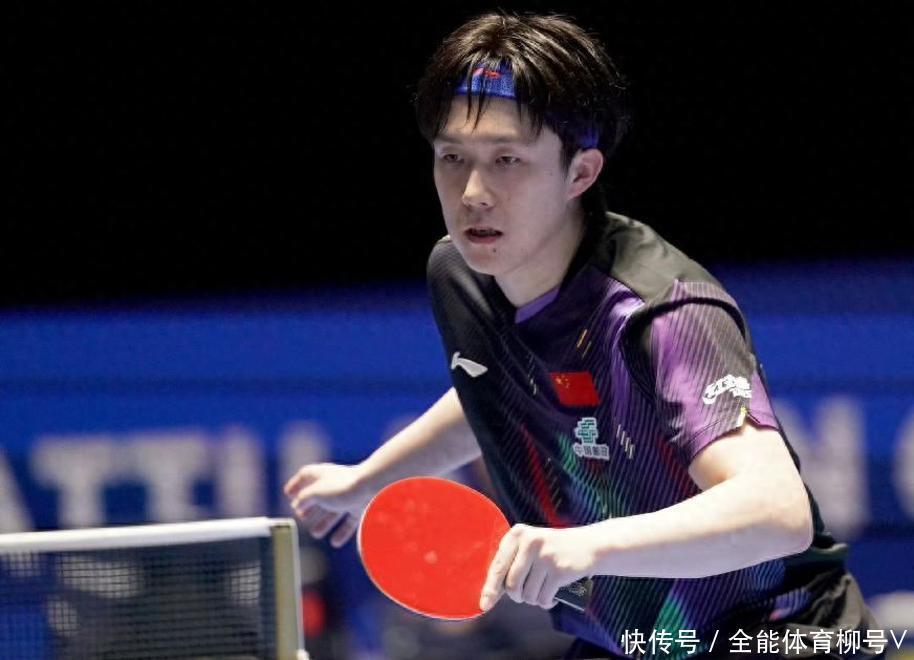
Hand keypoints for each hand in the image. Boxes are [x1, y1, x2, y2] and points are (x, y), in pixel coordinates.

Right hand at [283, 462, 371, 547]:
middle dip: (310, 508)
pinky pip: (349, 519)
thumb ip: (303, 499)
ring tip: (316, 534)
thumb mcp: (315, 493)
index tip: (288, 494)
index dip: (295, 484)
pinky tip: (335, 542)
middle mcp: (335, 482)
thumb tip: (298, 506)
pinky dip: (342, 531)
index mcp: (322, 473)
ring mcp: (349, 493)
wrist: (372, 486)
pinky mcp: (361, 504)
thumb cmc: (341, 486)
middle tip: (301, 517)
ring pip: (334, 509)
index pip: (305, 475)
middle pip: (319, 495)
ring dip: (324, 522)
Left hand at [479, 524, 594, 610]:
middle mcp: (529, 542)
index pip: (498, 566)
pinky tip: (552, 596)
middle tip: (526, 595)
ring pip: (528, 594)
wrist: (588, 545)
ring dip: (534, 600)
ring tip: (542, 591)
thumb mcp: (530, 548)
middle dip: (518, 596)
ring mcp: (545, 555)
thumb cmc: (552, 550)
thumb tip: (488, 596)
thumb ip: (510, 565)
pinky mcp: (559, 569)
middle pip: (512, 584)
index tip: (485, 604)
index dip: (490, 588)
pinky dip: (546, 602)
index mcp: (517, 534)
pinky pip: (543, 598)